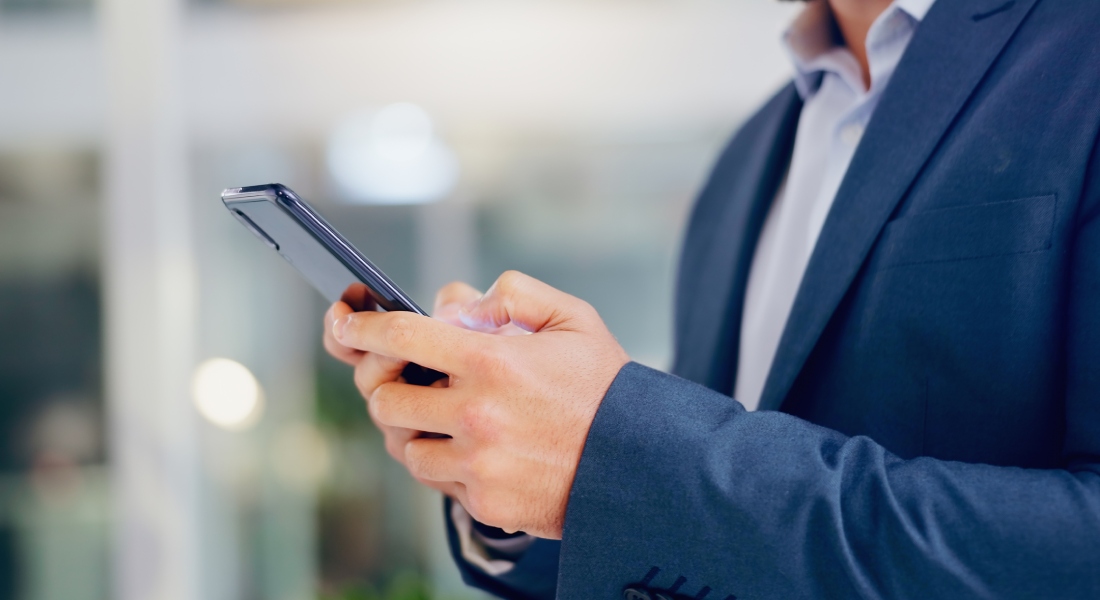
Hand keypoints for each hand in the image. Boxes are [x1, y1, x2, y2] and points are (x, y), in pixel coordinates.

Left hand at [331, 271, 630, 538]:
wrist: (643, 464)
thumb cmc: (605, 387)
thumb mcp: (573, 317)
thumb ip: (512, 293)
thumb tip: (456, 304)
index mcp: (493, 360)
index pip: (401, 336)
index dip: (362, 327)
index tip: (345, 324)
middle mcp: (478, 413)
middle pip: (386, 399)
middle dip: (387, 384)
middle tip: (404, 379)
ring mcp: (478, 463)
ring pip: (405, 446)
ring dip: (413, 429)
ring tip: (443, 416)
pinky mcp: (485, 502)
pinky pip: (437, 480)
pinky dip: (444, 462)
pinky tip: (474, 448)